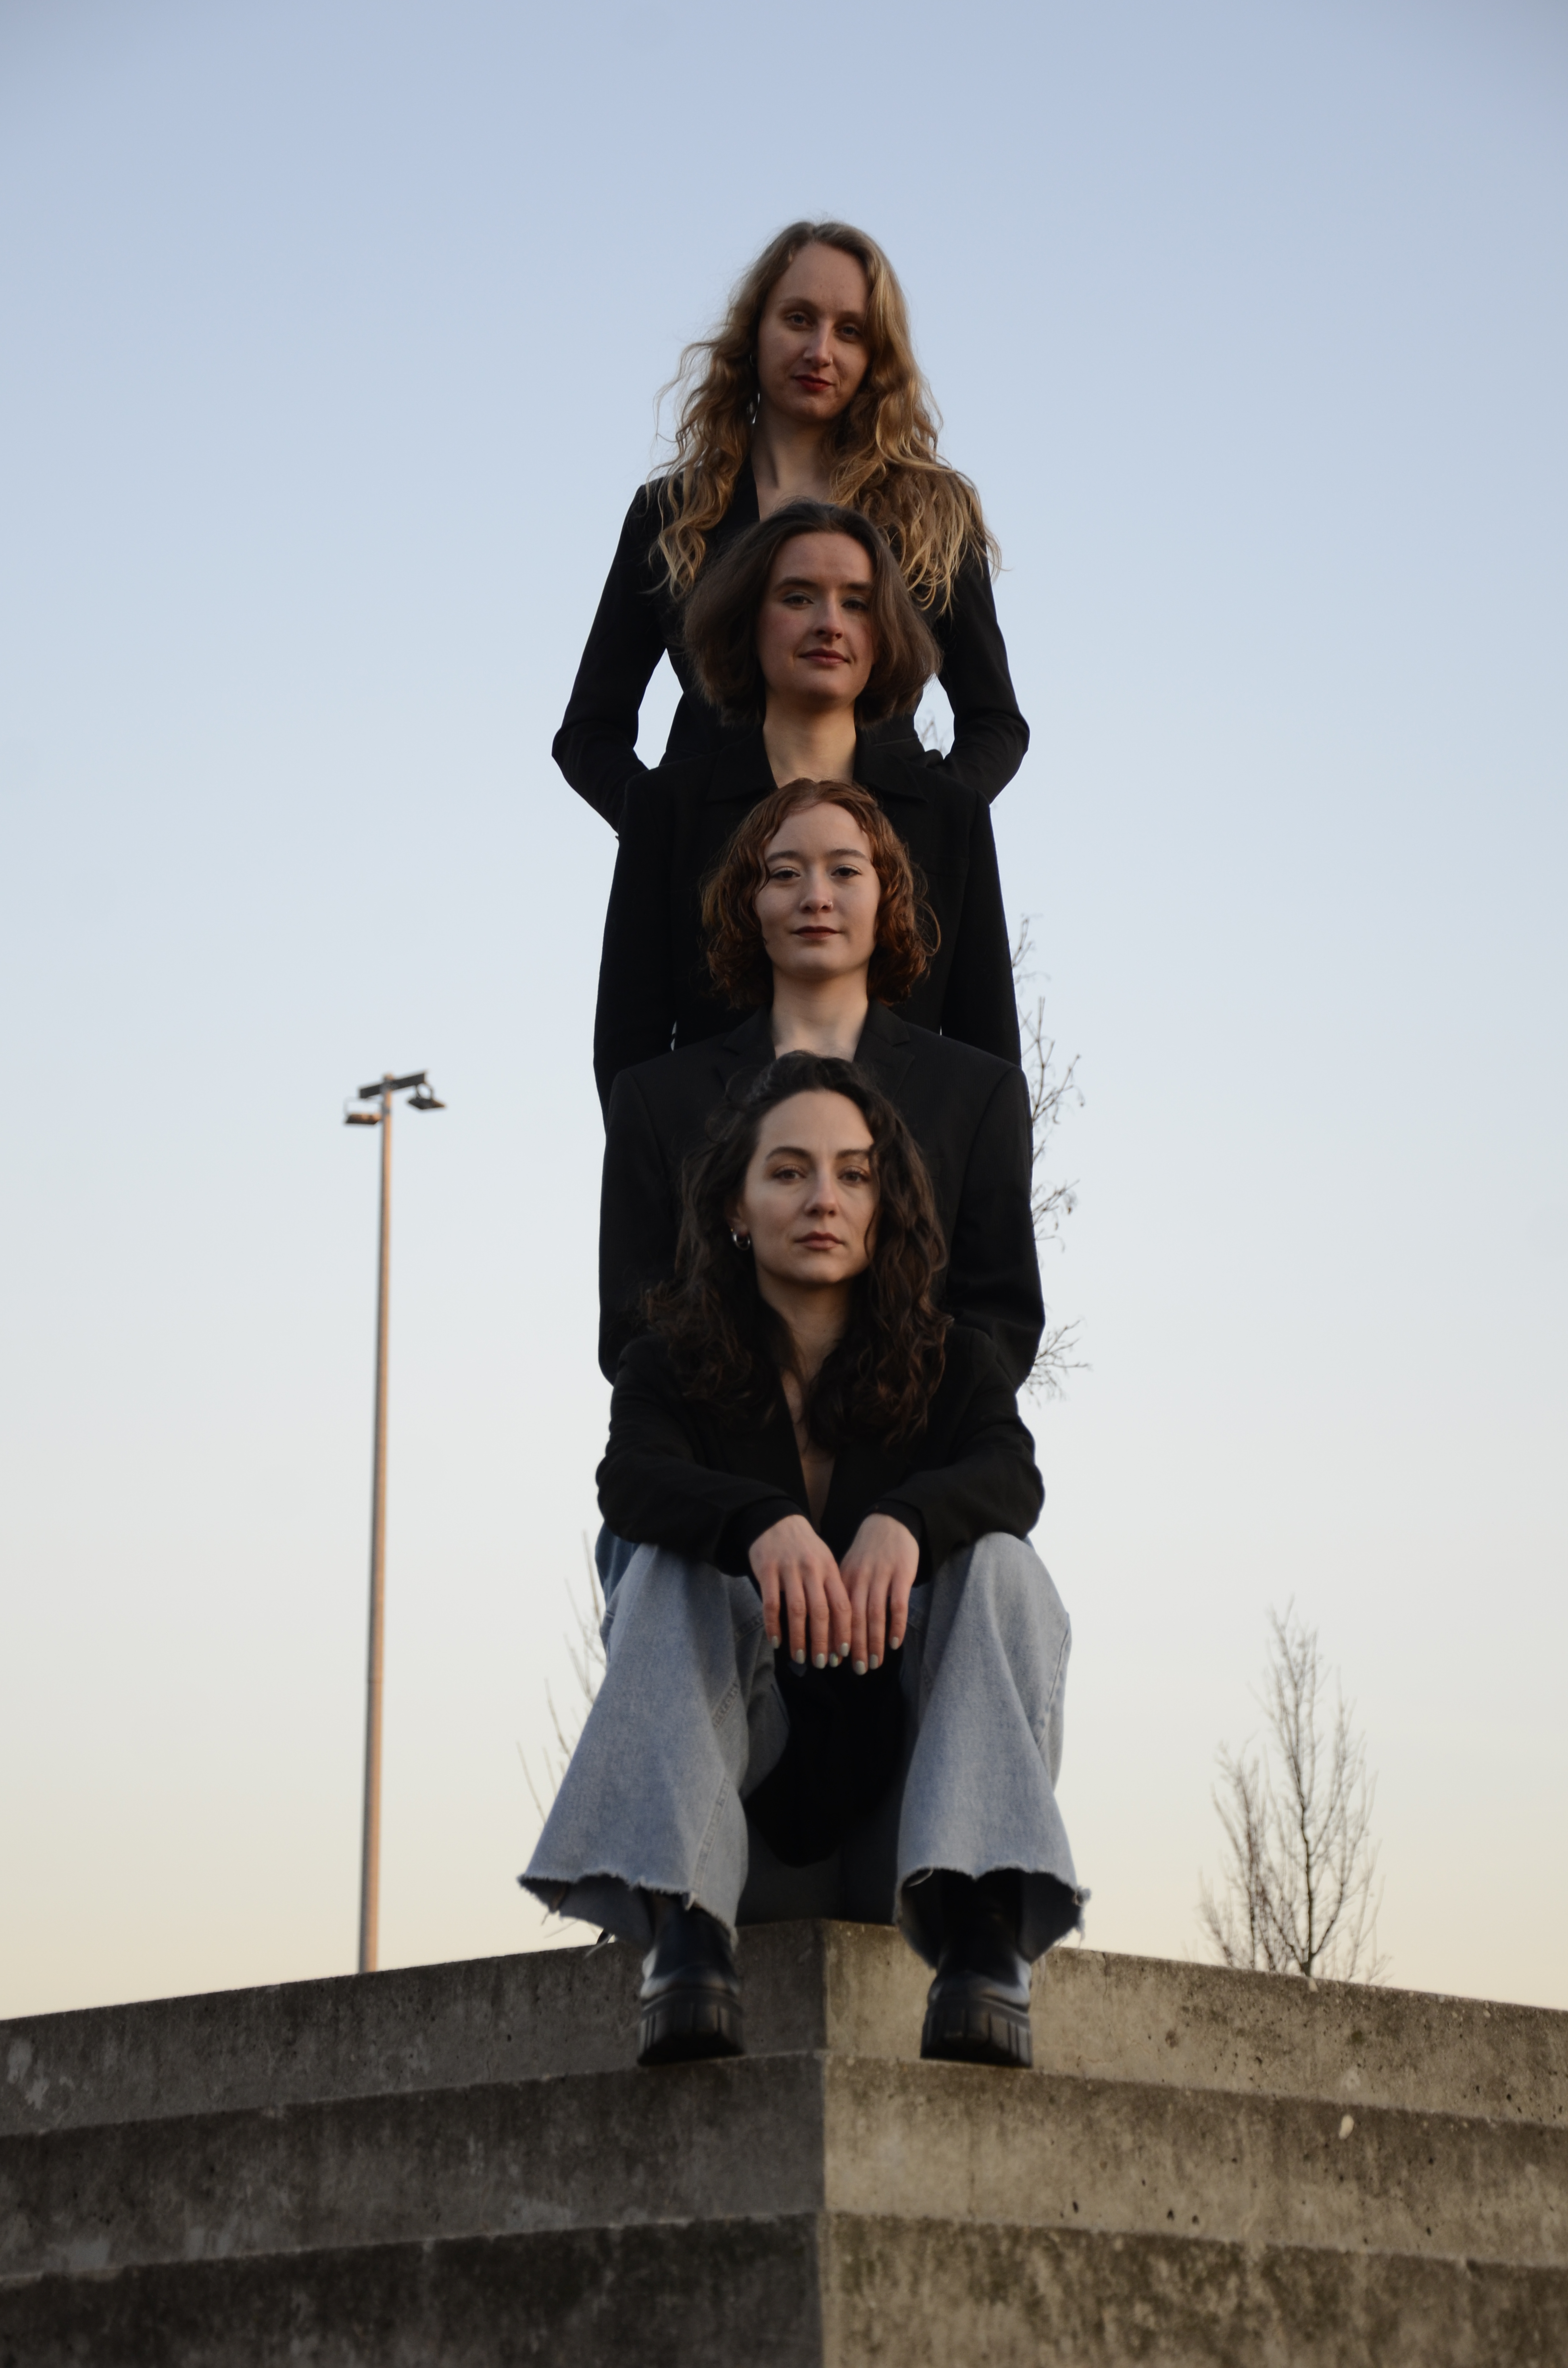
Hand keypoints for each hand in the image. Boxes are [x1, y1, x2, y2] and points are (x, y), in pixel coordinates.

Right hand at [749, 1514, 851, 1668]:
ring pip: (797, 1610)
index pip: (842, 1605)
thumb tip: (842, 1629)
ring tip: (799, 1657)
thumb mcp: (824, 1562)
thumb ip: (832, 1589)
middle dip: (823, 1641)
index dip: (844, 1631)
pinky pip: (771, 1603)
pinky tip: (775, 1641)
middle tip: (823, 1664)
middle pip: (821, 1611)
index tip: (844, 1653)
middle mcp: (812, 1569)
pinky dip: (774, 1625)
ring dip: (799, 1638)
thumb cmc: (804, 1548)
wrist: (776, 1520)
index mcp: (830, 1569)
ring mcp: (789, 1569)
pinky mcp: (767, 1570)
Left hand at [839, 1513, 919, 1673]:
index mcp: (842, 1578)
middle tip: (856, 1669)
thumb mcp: (848, 1570)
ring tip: (873, 1664)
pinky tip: (894, 1643)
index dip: (833, 1637)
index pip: (834, 1613)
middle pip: (854, 1619)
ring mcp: (880, 1576)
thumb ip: (841, 1595)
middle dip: (854, 1647)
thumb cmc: (867, 1553)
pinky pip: (897, 1605)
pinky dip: (896, 1626)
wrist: (889, 1522)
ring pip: (874, 1615)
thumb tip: (830, 1631)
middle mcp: (859, 1578)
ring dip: (873, 1642)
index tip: (833, 1660)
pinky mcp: (901, 1574)